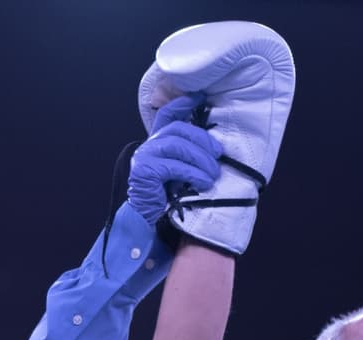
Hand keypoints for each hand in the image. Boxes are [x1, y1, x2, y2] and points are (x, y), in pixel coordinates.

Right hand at [128, 93, 221, 224]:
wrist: (148, 219)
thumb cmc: (168, 195)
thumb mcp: (181, 170)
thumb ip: (189, 155)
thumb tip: (216, 149)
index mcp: (157, 142)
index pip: (168, 114)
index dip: (183, 103)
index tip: (199, 96)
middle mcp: (148, 145)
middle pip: (178, 129)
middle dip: (202, 140)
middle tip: (218, 155)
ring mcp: (144, 157)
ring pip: (177, 146)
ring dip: (201, 160)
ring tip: (213, 175)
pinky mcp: (144, 171)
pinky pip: (173, 166)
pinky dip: (192, 173)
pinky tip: (202, 183)